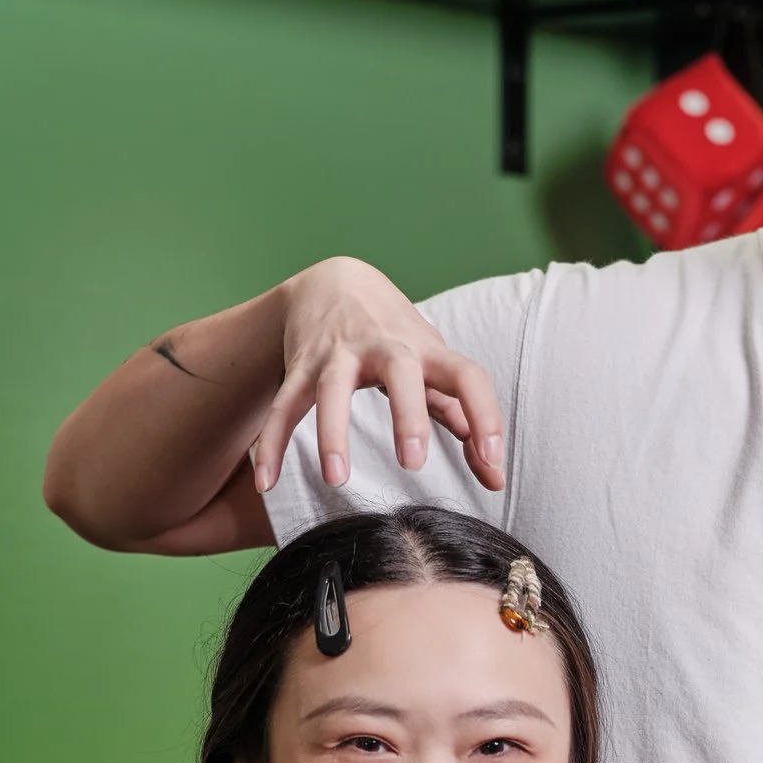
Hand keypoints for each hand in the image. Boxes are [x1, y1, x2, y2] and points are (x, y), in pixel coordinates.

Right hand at [248, 257, 505, 493]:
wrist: (338, 281)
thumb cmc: (398, 337)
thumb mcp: (435, 366)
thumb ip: (465, 420)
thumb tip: (496, 477)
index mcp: (428, 352)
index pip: (467, 377)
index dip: (485, 415)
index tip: (494, 460)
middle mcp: (386, 348)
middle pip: (401, 373)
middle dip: (407, 415)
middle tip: (413, 462)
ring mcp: (340, 353)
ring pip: (332, 388)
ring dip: (333, 432)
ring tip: (336, 478)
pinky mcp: (302, 364)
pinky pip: (284, 405)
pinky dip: (272, 442)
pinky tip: (266, 480)